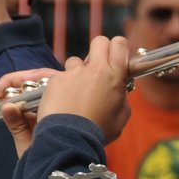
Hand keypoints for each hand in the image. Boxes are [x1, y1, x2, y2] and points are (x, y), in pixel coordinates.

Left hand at [0, 38, 132, 155]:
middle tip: (100, 66)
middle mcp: (95, 70)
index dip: (119, 47)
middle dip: (101, 49)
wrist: (70, 137)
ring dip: (79, 71)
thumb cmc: (99, 130)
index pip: (119, 44)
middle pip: (99, 41)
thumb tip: (120, 90)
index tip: (117, 57)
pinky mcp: (56, 79)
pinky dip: (64, 85)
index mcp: (115, 76)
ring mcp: (73, 73)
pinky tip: (64, 100)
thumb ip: (122, 98)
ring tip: (78, 90)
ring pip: (77, 60)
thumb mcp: (121, 117)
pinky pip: (62, 76)